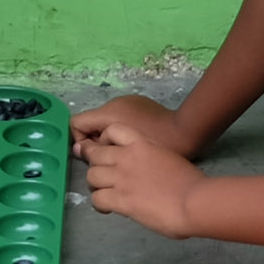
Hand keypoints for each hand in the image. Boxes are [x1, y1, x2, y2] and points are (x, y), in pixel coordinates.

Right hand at [69, 93, 188, 157]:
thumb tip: (80, 150)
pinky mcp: (141, 106)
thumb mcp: (123, 154)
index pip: (76, 123)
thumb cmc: (157, 147)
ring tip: (123, 156)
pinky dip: (121, 133)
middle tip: (108, 161)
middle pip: (90, 124)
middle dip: (94, 142)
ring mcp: (128, 103)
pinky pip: (121, 120)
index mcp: (109, 113)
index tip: (92, 159)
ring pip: (106, 123)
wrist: (187, 132)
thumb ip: (98, 151)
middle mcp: (115, 104)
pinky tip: (135, 147)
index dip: (79, 142)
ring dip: (108, 140)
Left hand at [77, 121, 202, 238]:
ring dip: (95, 185)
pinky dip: (99, 204)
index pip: (111, 130)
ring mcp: (122, 178)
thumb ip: (150, 156)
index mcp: (141, 143)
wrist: (193, 200)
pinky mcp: (121, 199)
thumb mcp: (167, 156)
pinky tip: (108, 208)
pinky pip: (97, 199)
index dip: (104, 140)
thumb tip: (144, 168)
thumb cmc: (189, 180)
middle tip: (103, 177)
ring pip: (92, 176)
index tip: (109, 151)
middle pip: (95, 154)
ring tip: (105, 193)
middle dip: (95, 164)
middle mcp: (127, 157)